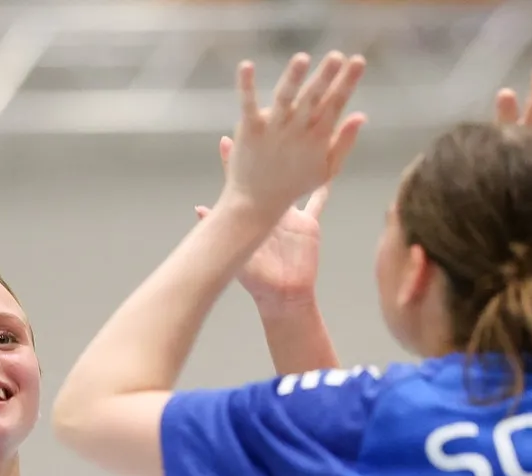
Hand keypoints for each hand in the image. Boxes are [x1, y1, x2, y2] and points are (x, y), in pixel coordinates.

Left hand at [197, 136, 327, 309]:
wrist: (283, 297)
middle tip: (265, 123)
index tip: (226, 139)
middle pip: (268, 173)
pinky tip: (334, 159)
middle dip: (267, 151)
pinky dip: (325, 182)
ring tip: (301, 135)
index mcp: (252, 215)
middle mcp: (271, 209)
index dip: (233, 161)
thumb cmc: (257, 280)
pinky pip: (319, 200)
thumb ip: (217, 229)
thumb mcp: (236, 253)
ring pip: (295, 180)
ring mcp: (291, 215)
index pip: (240, 182)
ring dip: (299, 159)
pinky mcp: (309, 224)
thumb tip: (197, 208)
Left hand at [219, 51, 365, 224]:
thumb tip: (361, 114)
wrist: (256, 205)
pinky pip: (248, 105)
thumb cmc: (294, 185)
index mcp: (317, 138)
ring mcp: (272, 130)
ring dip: (293, 79)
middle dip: (326, 77)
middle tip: (337, 56)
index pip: (335, 105)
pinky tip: (246, 66)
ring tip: (302, 59)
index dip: (347, 82)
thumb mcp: (327, 169)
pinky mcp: (249, 130)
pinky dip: (247, 86)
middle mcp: (296, 131)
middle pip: (313, 99)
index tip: (358, 60)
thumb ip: (344, 142)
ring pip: (285, 99)